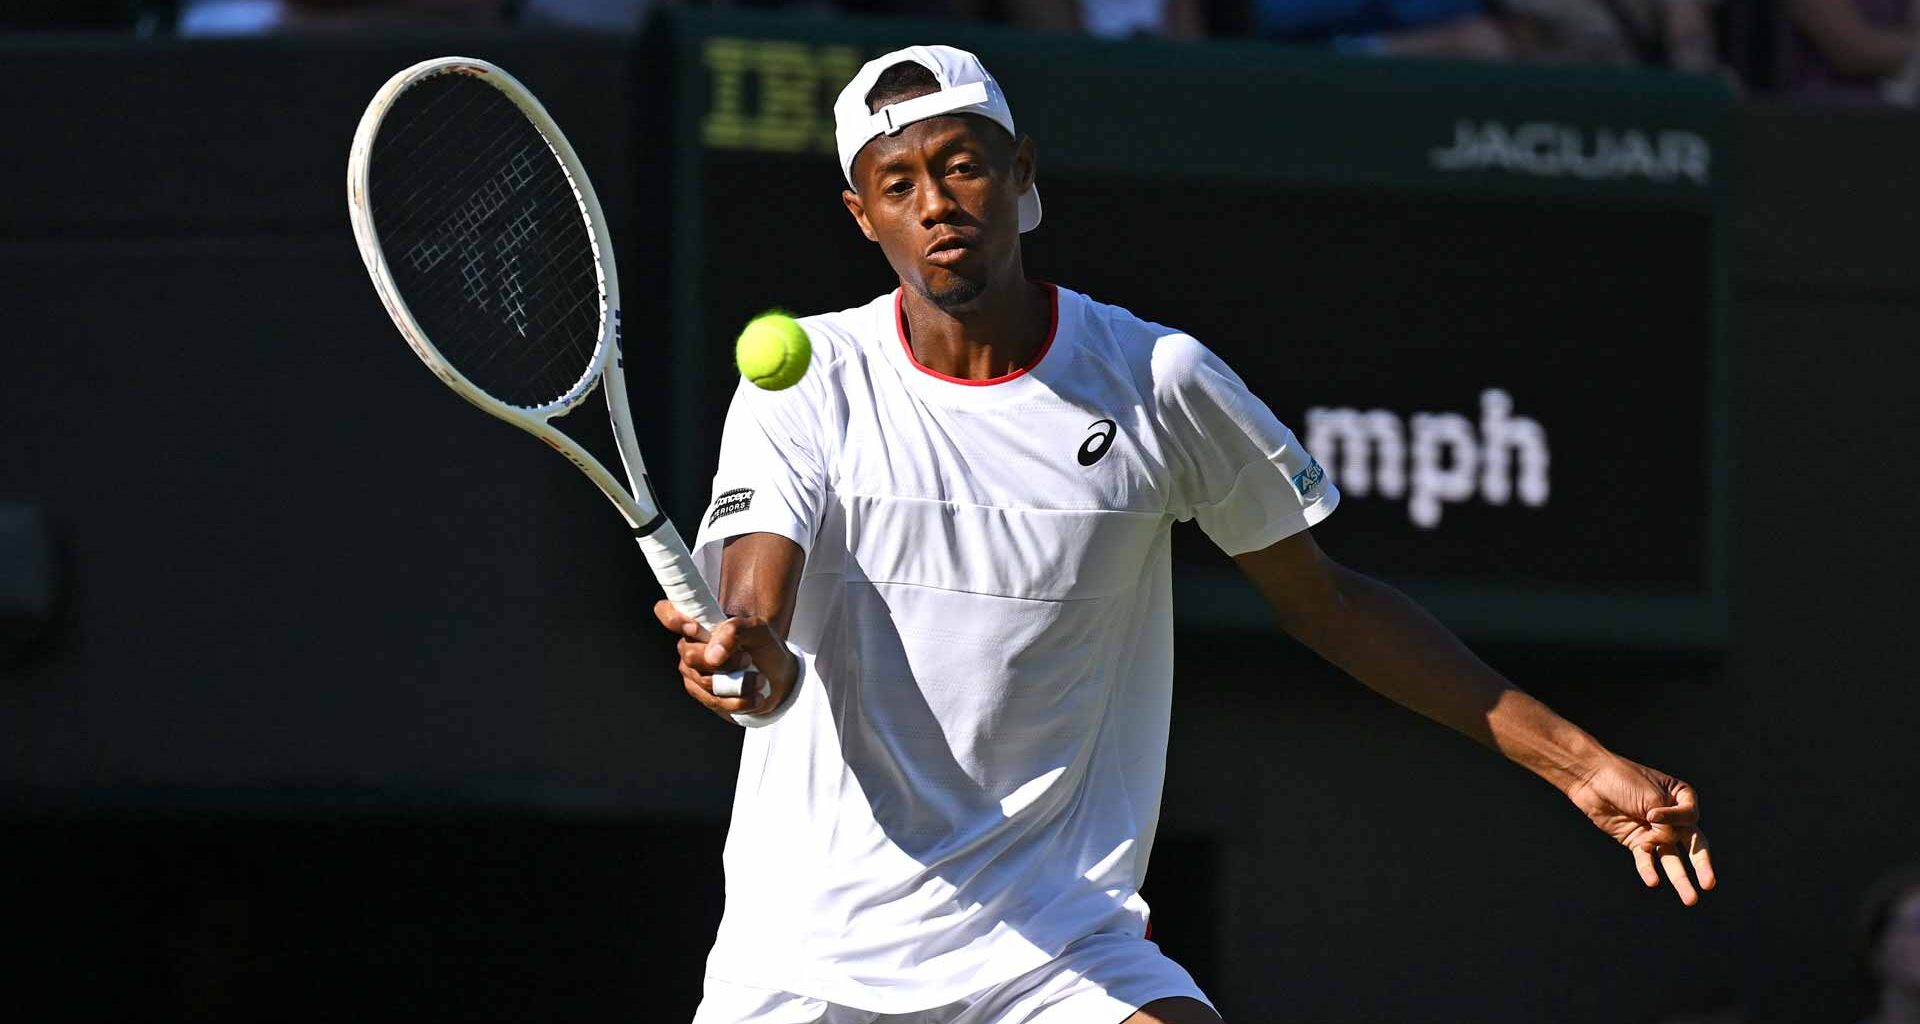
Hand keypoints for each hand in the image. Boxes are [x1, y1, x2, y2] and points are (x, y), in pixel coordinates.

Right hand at [653, 601, 799, 719]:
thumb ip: (736, 630)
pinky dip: (738, 700)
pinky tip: (755, 696)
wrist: (778, 679)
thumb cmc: (764, 648)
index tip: (697, 630)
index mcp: (700, 623)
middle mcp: (690, 647)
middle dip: (725, 662)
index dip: (674, 618)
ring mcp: (693, 672)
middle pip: (690, 655)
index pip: (667, 612)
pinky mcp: (702, 695)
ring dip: (738, 683)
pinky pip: (713, 700)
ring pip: (704, 681)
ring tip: (759, 679)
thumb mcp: (759, 631)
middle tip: (748, 659)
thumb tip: (713, 654)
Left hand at [1565, 756, 1715, 905]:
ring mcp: (1655, 831)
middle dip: (1701, 865)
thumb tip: (1665, 847)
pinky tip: (1653, 881)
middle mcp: (1673, 817)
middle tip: (1709, 884)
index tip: (1651, 813)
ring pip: (1672, 859)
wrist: (1591, 779)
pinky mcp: (1637, 842)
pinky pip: (1646, 860)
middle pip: (1692, 844)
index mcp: (1682, 797)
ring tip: (1690, 899)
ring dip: (1679, 879)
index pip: (1690, 816)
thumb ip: (1665, 825)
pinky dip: (1648, 870)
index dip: (1673, 819)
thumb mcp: (1651, 798)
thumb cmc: (1623, 780)